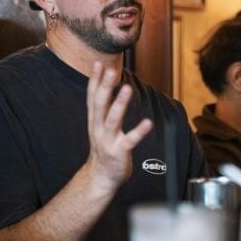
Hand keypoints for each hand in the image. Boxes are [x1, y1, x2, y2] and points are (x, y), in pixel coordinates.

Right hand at [86, 61, 152, 193]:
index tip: (97, 63)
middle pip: (100, 104)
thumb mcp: (99, 125)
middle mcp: (98, 128)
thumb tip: (106, 83)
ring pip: (112, 119)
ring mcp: (108, 140)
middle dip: (104, 87)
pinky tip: (148, 123)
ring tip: (127, 88)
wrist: (101, 177)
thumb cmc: (104, 148)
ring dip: (119, 104)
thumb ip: (103, 106)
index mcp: (94, 120)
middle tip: (111, 70)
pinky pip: (130, 140)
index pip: (92, 96)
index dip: (94, 80)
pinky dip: (139, 131)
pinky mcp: (119, 152)